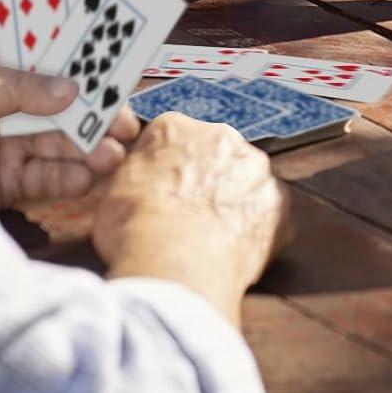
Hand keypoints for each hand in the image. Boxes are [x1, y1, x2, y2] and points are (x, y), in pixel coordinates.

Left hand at [0, 38, 138, 208]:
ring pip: (60, 143)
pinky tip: (87, 176)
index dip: (84, 59)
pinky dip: (67, 178)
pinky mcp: (5, 181)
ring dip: (89, 147)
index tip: (119, 64)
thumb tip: (72, 89)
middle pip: (64, 105)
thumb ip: (23, 88)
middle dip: (96, 112)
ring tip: (112, 153)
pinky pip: (44, 178)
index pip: (50, 57)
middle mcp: (9, 103)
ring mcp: (8, 142)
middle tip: (126, 121)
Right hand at [93, 113, 291, 323]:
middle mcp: (221, 137)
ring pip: (246, 182)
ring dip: (234, 204)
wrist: (174, 264)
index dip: (166, 170)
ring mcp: (255, 170)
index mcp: (175, 127)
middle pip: (214, 155)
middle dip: (205, 181)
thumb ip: (132, 174)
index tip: (163, 192)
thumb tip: (138, 181)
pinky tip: (237, 254)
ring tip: (213, 240)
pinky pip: (271, 217)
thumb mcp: (110, 192)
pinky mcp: (280, 206)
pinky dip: (258, 233)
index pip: (173, 139)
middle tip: (189, 217)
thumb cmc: (136, 230)